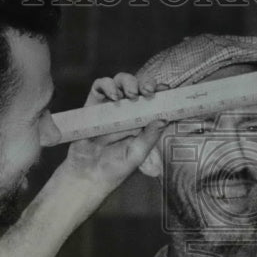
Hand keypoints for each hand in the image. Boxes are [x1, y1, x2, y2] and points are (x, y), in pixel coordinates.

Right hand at [61, 72, 166, 189]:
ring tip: (131, 94)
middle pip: (138, 86)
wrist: (89, 175)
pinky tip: (114, 97)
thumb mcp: (137, 153)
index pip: (154, 99)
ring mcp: (110, 106)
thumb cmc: (115, 167)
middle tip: (148, 91)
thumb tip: (164, 119)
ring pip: (120, 81)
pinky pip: (99, 86)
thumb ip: (150, 137)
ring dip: (128, 82)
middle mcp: (127, 110)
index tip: (167, 89)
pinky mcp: (93, 105)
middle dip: (145, 83)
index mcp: (142, 120)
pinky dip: (107, 85)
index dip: (160, 91)